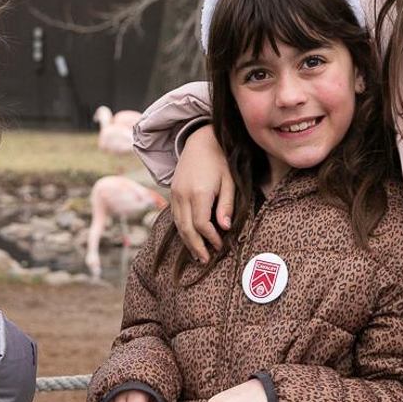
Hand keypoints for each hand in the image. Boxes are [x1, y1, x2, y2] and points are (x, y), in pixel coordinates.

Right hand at [170, 125, 233, 263]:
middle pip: (186, 229)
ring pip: (178, 224)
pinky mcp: (172, 192)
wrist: (200, 140)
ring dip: (187, 241)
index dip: (211, 238)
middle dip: (196, 246)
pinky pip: (175, 216)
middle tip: (205, 261)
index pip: (201, 224)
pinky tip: (190, 238)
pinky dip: (182, 229)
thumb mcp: (229, 181)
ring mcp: (175, 194)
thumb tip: (225, 227)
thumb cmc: (221, 160)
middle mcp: (183, 195)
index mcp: (199, 192)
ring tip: (197, 255)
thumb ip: (227, 205)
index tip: (221, 246)